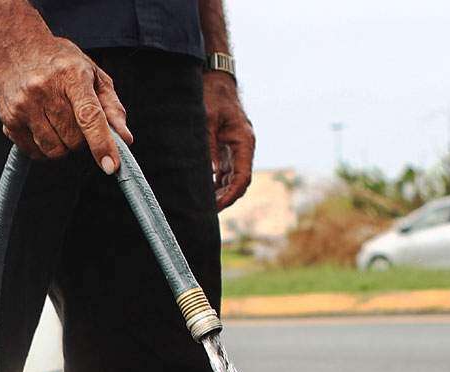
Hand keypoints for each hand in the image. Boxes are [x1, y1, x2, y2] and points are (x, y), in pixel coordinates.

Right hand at [0, 28, 131, 171]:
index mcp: (72, 74)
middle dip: (81, 139)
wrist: (16, 49)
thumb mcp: (92, 74)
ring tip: (57, 122)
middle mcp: (45, 88)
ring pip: (54, 150)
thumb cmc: (60, 62)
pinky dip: (44, 148)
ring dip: (62, 145)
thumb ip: (112, 107)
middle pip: (73, 139)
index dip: (102, 144)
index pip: (89, 116)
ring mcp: (24, 105)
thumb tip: (125, 139)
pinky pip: (34, 152)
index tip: (111, 166)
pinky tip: (42, 126)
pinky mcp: (9, 119)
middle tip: (74, 120)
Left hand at [205, 73, 254, 209]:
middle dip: (226, 198)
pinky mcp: (228, 149)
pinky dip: (217, 184)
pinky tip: (205, 192)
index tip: (217, 206)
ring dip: (222, 193)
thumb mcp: (206, 120)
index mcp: (244, 142)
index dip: (231, 194)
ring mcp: (237, 149)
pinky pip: (226, 172)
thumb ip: (208, 146)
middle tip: (207, 212)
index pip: (243, 177)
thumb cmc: (212, 97)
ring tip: (205, 206)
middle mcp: (244, 148)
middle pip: (240, 182)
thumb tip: (208, 173)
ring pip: (233, 179)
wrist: (216, 82)